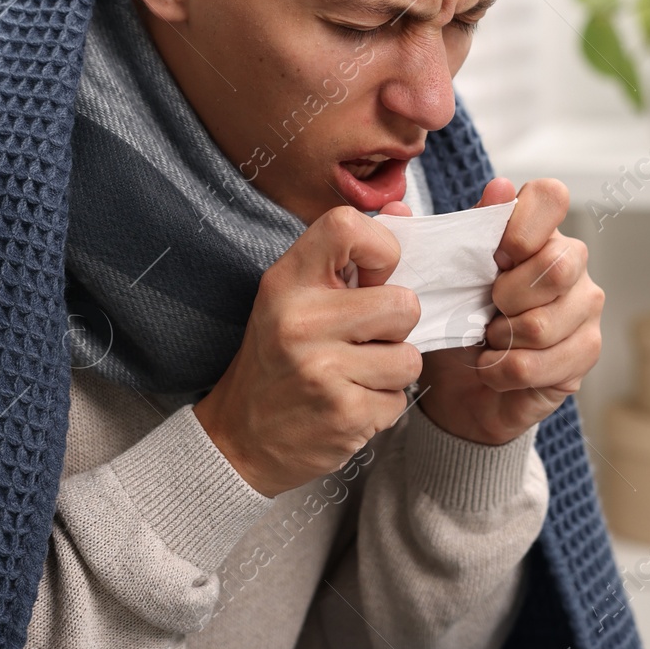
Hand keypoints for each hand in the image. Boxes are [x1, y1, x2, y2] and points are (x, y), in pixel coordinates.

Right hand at [193, 206, 422, 497]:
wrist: (240, 437)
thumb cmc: (276, 357)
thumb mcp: (295, 296)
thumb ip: (347, 253)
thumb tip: (403, 211)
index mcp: (287, 281)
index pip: (348, 226)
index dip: (381, 247)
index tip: (373, 275)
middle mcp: (301, 321)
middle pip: (404, 304)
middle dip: (395, 326)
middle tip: (362, 339)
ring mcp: (323, 371)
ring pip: (409, 358)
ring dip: (390, 371)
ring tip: (353, 374)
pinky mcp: (344, 415)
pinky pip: (400, 400)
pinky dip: (381, 406)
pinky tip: (348, 403)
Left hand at [397, 177, 603, 445]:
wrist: (460, 387)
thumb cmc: (453, 321)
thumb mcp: (433, 280)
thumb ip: (419, 243)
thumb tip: (399, 209)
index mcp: (534, 228)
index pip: (551, 196)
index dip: (523, 222)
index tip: (496, 253)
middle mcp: (570, 260)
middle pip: (557, 263)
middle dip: (507, 294)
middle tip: (486, 308)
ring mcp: (584, 305)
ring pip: (546, 322)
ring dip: (502, 339)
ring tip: (486, 341)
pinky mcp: (586, 350)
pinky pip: (545, 363)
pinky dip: (506, 370)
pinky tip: (496, 368)